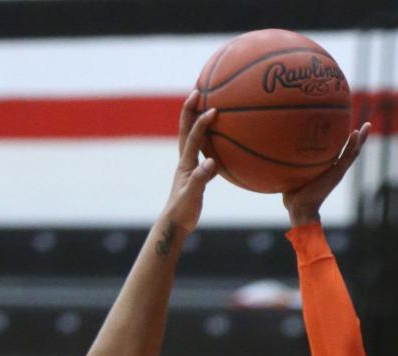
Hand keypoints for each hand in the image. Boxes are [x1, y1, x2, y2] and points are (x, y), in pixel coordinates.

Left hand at [162, 91, 217, 235]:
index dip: (201, 123)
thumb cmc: (182, 211)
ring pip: (194, 138)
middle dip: (191, 109)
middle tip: (198, 89)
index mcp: (185, 163)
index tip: (212, 110)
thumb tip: (211, 162)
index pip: (193, 137)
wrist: (175, 223)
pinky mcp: (196, 174)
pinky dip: (212, 144)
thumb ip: (200, 179)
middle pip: (187, 129)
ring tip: (207, 107)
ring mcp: (190, 166)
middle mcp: (186, 160)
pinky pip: (205, 153)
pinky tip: (222, 142)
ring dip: (199, 122)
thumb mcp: (191, 195)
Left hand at [283, 122, 371, 226]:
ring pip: (352, 153)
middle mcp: (335, 170)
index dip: (344, 143)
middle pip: (350, 152)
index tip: (348, 129)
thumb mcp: (293, 175)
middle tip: (367, 126)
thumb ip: (291, 164)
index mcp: (328, 170)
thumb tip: (277, 152)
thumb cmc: (293, 194)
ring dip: (361, 140)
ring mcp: (337, 171)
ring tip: (367, 127)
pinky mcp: (337, 173)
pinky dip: (352, 146)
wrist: (299, 207)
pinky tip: (355, 133)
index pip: (338, 153)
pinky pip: (347, 157)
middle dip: (358, 139)